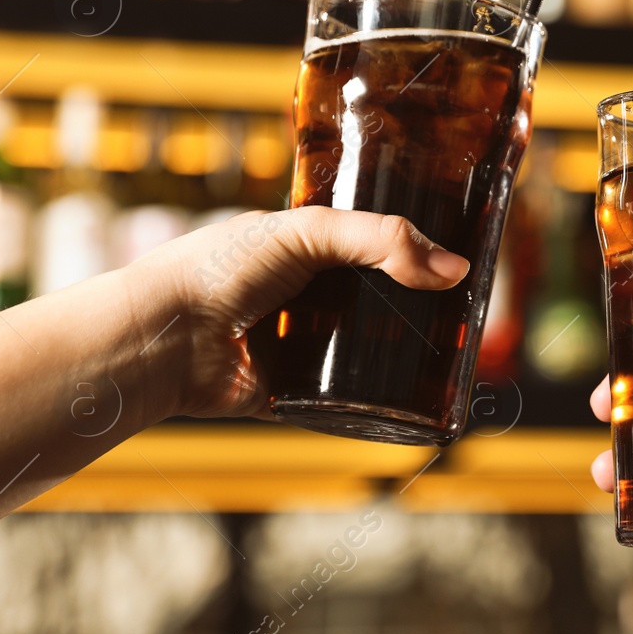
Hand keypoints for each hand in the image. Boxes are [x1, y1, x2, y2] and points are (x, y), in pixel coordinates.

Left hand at [128, 207, 469, 420]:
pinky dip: (377, 399)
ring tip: (454, 356)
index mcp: (306, 250)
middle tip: (467, 313)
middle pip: (381, 300)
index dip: (415, 252)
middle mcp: (307, 297)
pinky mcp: (296, 394)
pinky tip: (416, 395)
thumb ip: (381, 240)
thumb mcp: (307, 233)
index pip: (374, 246)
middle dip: (420, 307)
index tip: (460, 263)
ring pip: (370, 351)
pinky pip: (348, 400)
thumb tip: (453, 271)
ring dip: (404, 355)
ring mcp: (302, 346)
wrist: (165, 339)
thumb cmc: (218, 270)